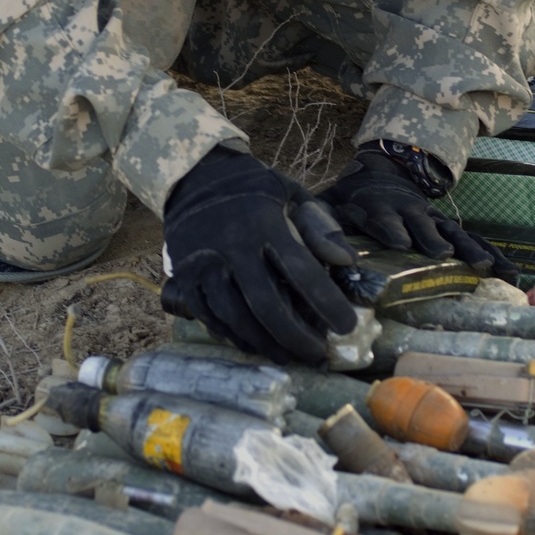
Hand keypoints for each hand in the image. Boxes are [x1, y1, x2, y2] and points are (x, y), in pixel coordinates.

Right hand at [163, 148, 357, 364]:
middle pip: (266, 306)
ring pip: (236, 318)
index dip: (326, 302)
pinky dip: (234, 336)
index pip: (301, 271)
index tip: (347, 325)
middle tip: (318, 354)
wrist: (191, 177)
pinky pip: (210, 318)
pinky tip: (255, 346)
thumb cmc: (252, 188)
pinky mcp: (185, 279)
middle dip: (295, 337)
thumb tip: (349, 262)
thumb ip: (319, 226)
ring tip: (290, 357)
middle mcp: (232, 248)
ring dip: (266, 344)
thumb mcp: (290, 193)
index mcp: (264, 225)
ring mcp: (205, 266)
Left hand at [319, 147, 518, 281]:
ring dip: (469, 249)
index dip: (389, 228)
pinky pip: (473, 242)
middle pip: (423, 226)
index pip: (383, 218)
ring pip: (453, 234)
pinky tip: (512, 275)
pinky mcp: (447, 228)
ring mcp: (432, 220)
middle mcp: (409, 213)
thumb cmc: (349, 197)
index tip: (397, 241)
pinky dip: (493, 256)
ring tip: (487, 267)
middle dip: (432, 240)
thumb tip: (307, 238)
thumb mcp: (327, 203)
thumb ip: (318, 220)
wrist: (381, 173)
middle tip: (442, 255)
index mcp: (378, 207)